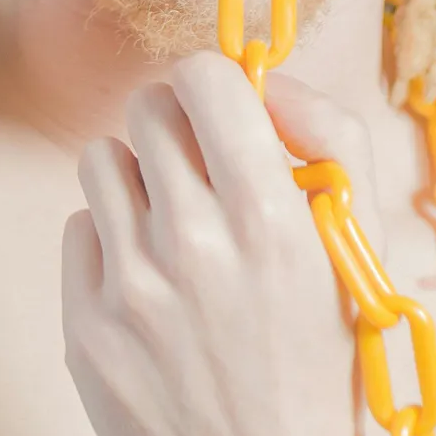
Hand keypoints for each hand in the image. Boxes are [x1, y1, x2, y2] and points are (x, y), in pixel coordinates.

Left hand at [62, 50, 384, 435]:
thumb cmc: (325, 358)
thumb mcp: (359, 244)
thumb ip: (330, 136)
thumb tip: (267, 78)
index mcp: (268, 220)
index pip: (203, 77)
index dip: (214, 84)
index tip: (222, 111)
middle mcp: (192, 247)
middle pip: (147, 108)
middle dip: (177, 128)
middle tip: (199, 172)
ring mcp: (130, 291)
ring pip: (101, 158)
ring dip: (137, 181)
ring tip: (172, 228)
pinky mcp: (85, 329)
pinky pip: (77, 227)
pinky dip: (110, 245)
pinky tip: (150, 283)